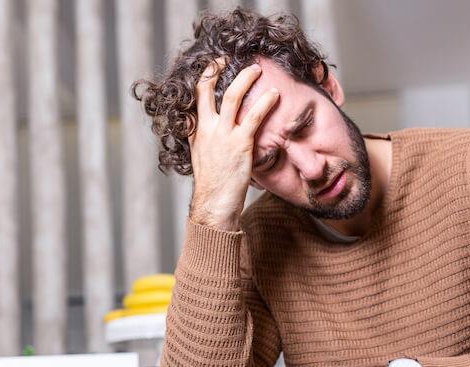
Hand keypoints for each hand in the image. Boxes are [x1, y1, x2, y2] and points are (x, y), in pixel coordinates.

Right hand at [188, 57, 279, 230]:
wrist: (213, 205)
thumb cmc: (213, 186)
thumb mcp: (202, 158)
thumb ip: (205, 141)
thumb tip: (213, 132)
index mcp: (195, 132)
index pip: (194, 97)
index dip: (204, 78)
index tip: (213, 65)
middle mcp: (206, 130)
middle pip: (207, 89)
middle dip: (218, 69)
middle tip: (229, 58)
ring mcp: (222, 136)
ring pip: (231, 97)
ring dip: (245, 79)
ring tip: (257, 70)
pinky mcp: (240, 145)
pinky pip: (254, 117)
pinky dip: (265, 103)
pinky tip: (274, 95)